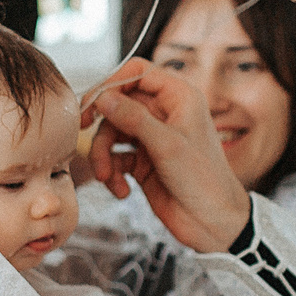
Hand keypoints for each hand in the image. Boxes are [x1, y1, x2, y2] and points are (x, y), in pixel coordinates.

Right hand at [79, 59, 251, 253]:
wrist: (214, 223)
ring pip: (113, 132)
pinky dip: (113, 172)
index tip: (92, 101)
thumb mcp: (167, 145)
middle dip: (102, 124)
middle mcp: (165, 113)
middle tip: (81, 130)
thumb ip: (133, 119)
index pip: (138, 72)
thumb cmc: (204, 181)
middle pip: (119, 103)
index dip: (111, 83)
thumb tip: (102, 98)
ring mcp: (153, 138)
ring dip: (104, 154)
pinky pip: (116, 158)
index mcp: (179, 98)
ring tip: (107, 176)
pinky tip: (121, 190)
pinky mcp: (144, 162)